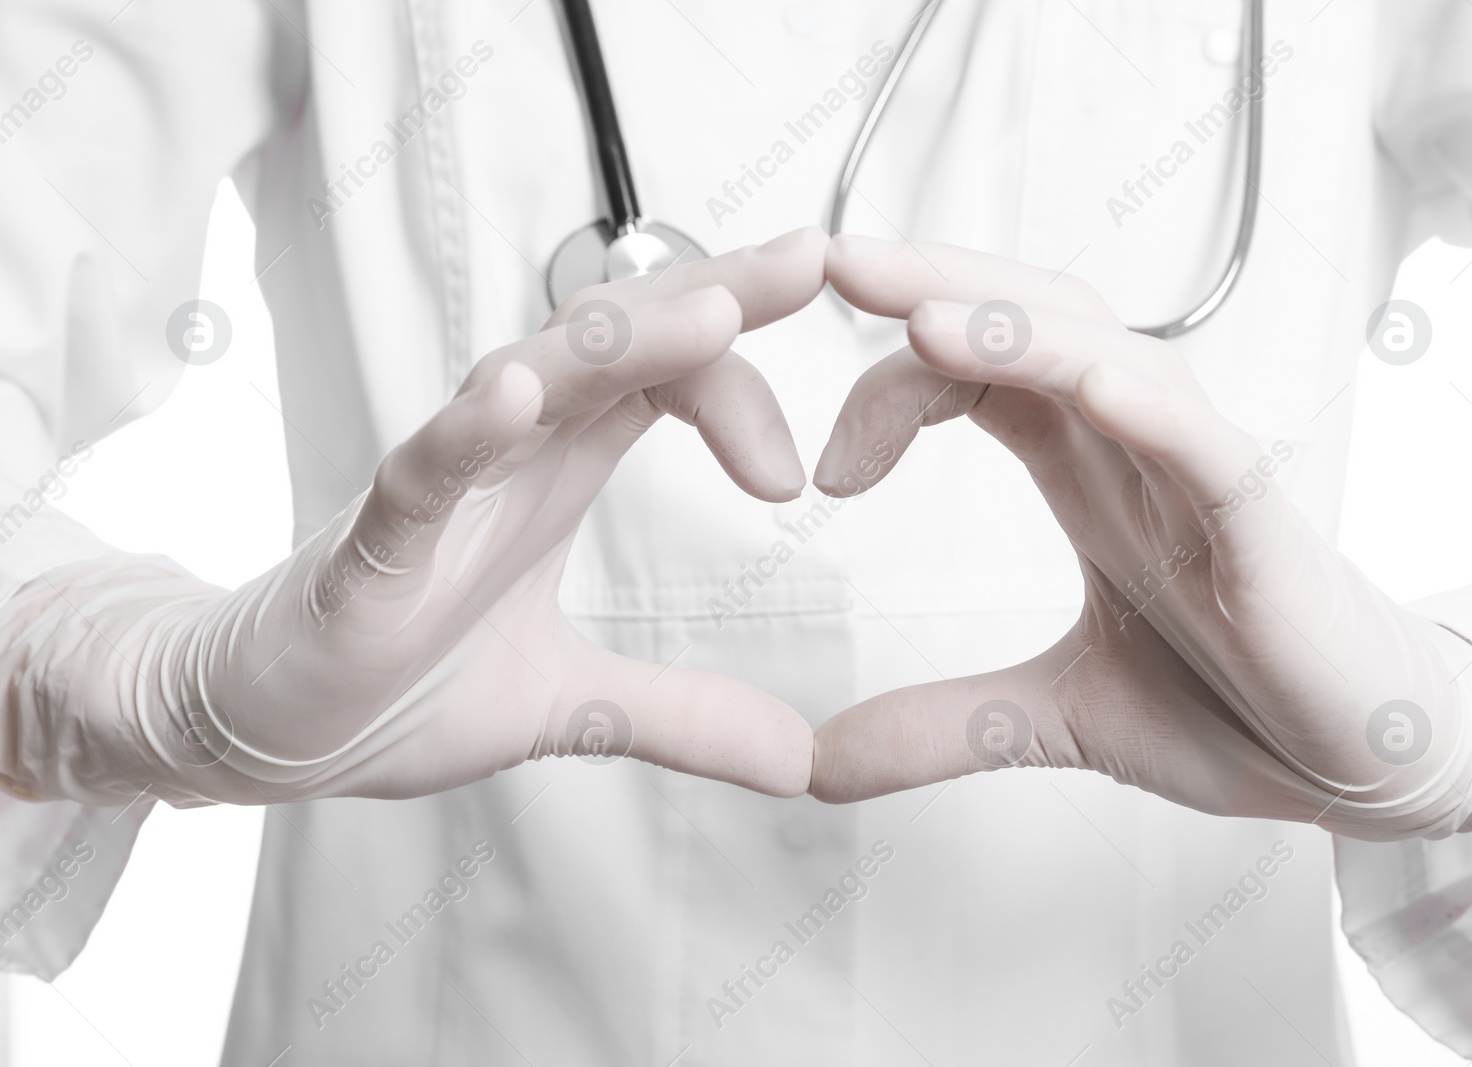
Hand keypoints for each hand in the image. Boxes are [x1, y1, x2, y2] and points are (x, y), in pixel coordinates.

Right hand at [6, 230, 826, 805]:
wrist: (275, 729)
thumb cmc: (404, 684)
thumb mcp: (576, 706)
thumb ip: (686, 716)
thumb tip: (801, 761)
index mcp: (560, 469)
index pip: (667, 378)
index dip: (743, 386)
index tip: (806, 471)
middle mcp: (509, 455)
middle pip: (618, 341)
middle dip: (715, 295)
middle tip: (813, 260)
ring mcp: (438, 492)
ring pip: (532, 379)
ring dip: (622, 342)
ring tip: (711, 312)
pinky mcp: (370, 550)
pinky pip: (416, 473)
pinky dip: (464, 434)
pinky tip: (510, 396)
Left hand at [808, 236, 1471, 840]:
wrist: (1358, 758)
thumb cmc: (1231, 705)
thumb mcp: (1053, 720)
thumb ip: (941, 728)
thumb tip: (817, 765)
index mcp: (1083, 470)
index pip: (974, 378)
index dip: (891, 392)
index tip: (823, 472)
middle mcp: (1136, 450)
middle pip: (1035, 326)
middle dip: (939, 286)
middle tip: (836, 263)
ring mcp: (1202, 482)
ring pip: (1118, 362)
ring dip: (1021, 332)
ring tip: (929, 320)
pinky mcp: (1266, 535)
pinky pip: (1212, 451)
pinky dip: (1157, 413)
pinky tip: (1097, 387)